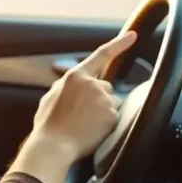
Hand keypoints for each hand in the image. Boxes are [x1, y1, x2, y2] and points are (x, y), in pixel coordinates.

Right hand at [31, 31, 137, 159]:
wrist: (53, 146)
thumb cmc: (48, 125)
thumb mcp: (50, 97)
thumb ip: (65, 86)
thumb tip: (72, 85)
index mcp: (75, 77)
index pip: (101, 55)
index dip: (119, 44)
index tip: (133, 35)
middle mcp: (92, 84)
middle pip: (105, 87)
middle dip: (98, 98)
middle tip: (81, 115)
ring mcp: (103, 99)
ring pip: (110, 103)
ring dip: (102, 112)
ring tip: (84, 125)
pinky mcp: (111, 115)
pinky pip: (114, 118)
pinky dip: (106, 125)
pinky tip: (91, 131)